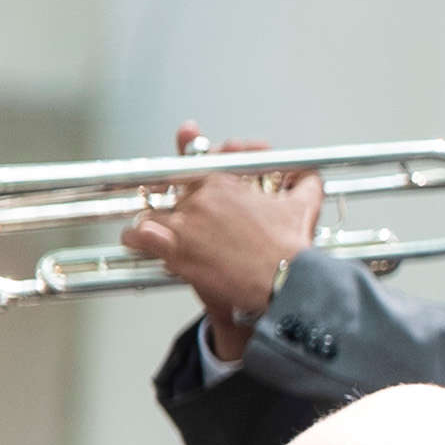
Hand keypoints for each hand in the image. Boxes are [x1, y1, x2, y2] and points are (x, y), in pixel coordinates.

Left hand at [111, 130, 330, 346]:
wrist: (284, 283)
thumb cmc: (290, 248)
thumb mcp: (305, 204)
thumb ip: (306, 180)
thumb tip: (310, 174)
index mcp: (225, 180)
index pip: (194, 162)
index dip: (190, 165)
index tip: (187, 170)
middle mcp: (200, 197)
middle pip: (170, 190)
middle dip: (171, 198)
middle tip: (173, 207)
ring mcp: (185, 223)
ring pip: (152, 212)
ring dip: (151, 218)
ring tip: (150, 226)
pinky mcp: (177, 251)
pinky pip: (141, 238)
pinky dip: (136, 238)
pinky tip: (135, 241)